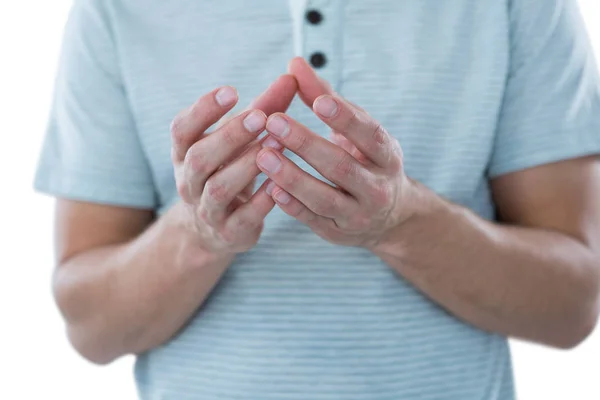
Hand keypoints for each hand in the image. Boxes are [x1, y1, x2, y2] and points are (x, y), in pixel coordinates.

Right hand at [171, 75, 296, 254]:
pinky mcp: (229, 233)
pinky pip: (243, 218)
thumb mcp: (240, 141)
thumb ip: (263, 109)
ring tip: (275, 145)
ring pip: (219, 189)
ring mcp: (207, 210)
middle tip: (259, 117)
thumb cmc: (230, 170)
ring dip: (247, 166)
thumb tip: (291, 76)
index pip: (182, 130)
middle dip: (229, 136)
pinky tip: (281, 184)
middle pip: (199, 158)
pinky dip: (262, 201)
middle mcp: (189, 182)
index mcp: (185, 154)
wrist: (215, 229)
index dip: (202, 110)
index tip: (231, 91)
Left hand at [257, 58, 417, 248]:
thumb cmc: (365, 160)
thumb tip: (295, 63)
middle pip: (341, 166)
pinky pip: (313, 220)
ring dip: (292, 177)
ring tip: (263, 155)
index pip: (369, 134)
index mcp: (386, 155)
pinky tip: (270, 189)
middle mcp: (378, 186)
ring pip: (325, 197)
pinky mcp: (338, 233)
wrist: (388, 215)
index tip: (318, 102)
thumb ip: (324, 98)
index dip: (345, 119)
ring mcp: (359, 214)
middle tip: (273, 122)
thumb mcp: (355, 130)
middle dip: (306, 144)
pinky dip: (292, 205)